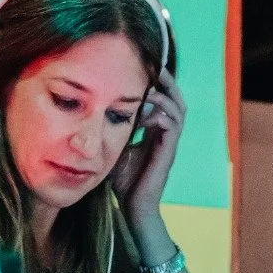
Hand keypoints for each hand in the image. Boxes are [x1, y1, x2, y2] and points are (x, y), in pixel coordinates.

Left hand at [111, 67, 185, 226]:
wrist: (134, 207)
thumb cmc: (124, 182)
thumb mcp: (115, 148)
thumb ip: (113, 131)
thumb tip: (94, 113)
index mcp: (155, 133)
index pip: (163, 101)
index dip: (158, 84)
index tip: (144, 67)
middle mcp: (166, 135)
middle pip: (176, 100)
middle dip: (168, 82)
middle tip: (156, 65)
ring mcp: (169, 144)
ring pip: (178, 110)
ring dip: (165, 95)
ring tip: (152, 84)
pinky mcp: (168, 153)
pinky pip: (172, 126)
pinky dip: (160, 115)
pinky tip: (146, 113)